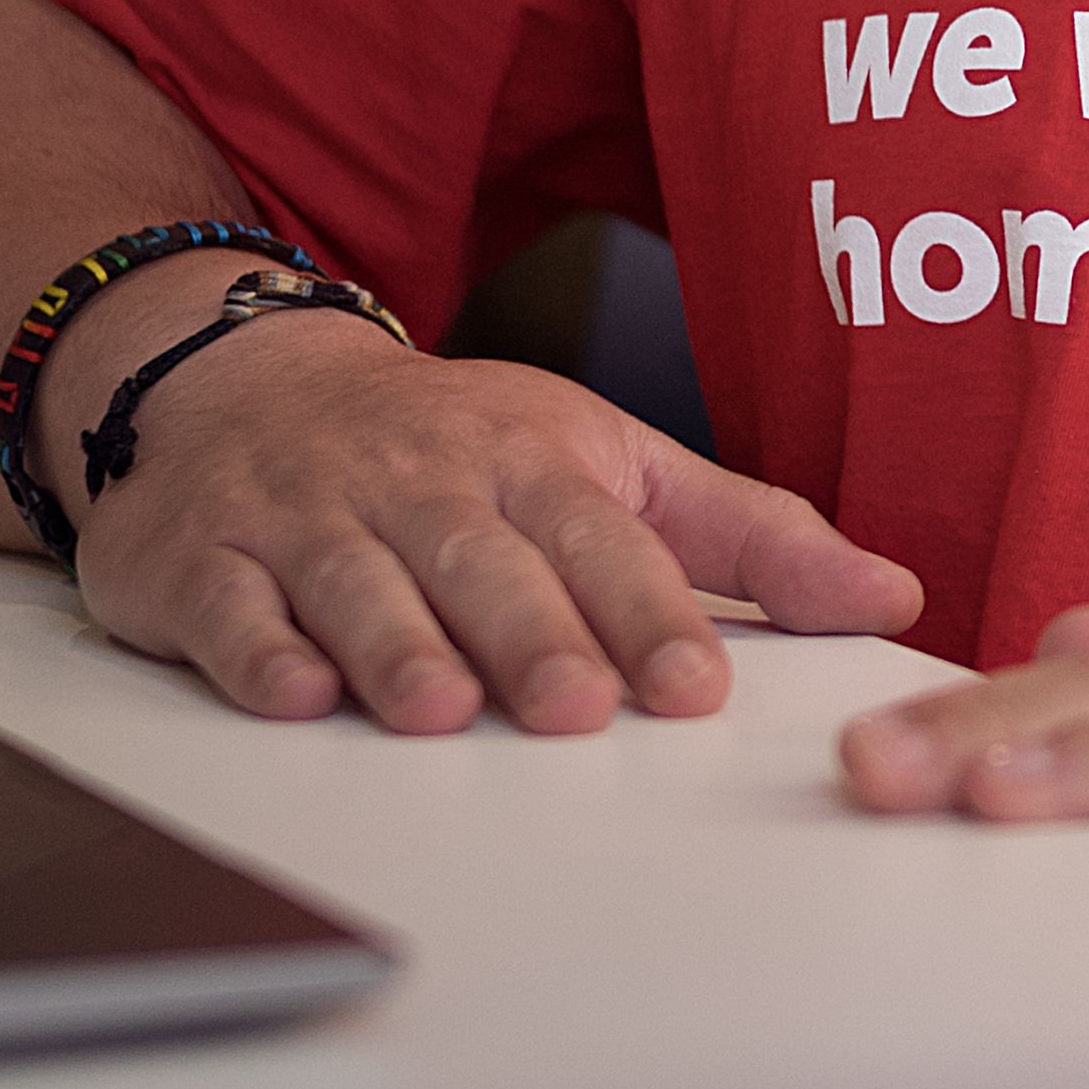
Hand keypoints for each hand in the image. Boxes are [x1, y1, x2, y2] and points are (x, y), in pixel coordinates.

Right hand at [66, 309, 921, 735]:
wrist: (245, 375)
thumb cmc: (454, 445)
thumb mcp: (611, 462)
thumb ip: (749, 538)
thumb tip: (890, 595)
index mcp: (531, 458)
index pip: (599, 537)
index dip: (645, 610)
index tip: (690, 685)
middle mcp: (419, 482)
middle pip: (480, 559)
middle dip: (530, 633)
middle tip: (576, 709)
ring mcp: (305, 515)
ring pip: (355, 580)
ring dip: (396, 645)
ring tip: (440, 712)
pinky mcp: (198, 554)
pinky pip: (225, 601)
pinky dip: (254, 645)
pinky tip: (289, 691)